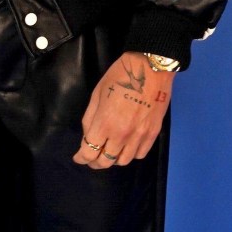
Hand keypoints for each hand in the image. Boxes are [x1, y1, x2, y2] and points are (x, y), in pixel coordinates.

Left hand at [72, 51, 174, 169]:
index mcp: (105, 123)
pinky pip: (140, 154)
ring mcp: (139, 137)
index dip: (81, 158)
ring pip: (124, 161)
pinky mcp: (153, 134)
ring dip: (113, 160)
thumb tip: (88, 135)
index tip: (78, 158)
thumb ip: (90, 117)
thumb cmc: (119, 76)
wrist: (150, 69)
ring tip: (108, 152)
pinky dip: (130, 155)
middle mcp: (122, 135)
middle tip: (91, 158)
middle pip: (106, 161)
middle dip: (95, 162)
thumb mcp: (97, 93)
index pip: (89, 152)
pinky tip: (126, 147)